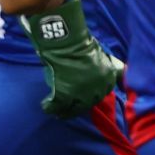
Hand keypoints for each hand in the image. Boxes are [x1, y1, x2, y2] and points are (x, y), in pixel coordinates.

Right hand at [20, 0, 121, 118]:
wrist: (68, 43)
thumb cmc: (82, 44)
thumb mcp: (103, 56)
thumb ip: (106, 67)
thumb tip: (106, 73)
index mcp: (109, 80)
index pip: (101, 95)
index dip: (90, 96)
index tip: (83, 98)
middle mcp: (98, 91)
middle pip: (88, 105)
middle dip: (78, 106)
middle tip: (69, 107)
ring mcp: (81, 96)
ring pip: (72, 110)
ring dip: (64, 111)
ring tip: (58, 112)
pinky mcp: (64, 96)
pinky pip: (55, 106)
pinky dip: (49, 107)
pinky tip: (46, 106)